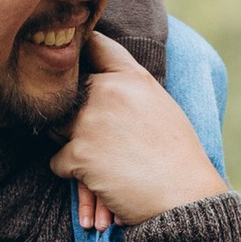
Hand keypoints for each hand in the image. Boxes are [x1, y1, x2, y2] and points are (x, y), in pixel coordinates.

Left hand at [51, 30, 222, 227]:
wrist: (184, 197)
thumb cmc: (177, 157)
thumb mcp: (159, 106)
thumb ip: (130, 89)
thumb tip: (100, 80)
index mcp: (133, 76)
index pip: (94, 44)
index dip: (81, 51)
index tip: (76, 61)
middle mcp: (109, 90)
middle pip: (68, 92)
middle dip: (74, 114)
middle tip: (99, 139)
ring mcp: (90, 120)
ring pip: (57, 127)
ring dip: (71, 145)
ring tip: (101, 161)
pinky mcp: (79, 152)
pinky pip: (57, 161)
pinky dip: (74, 174)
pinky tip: (99, 180)